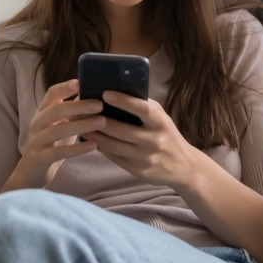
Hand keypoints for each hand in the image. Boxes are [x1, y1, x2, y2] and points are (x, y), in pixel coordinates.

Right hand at [3, 79, 104, 191]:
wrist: (32, 172)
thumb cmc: (53, 143)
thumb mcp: (61, 124)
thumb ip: (73, 110)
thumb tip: (94, 93)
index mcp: (42, 112)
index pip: (51, 94)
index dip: (64, 87)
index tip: (80, 83)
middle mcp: (37, 124)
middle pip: (56, 110)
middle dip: (78, 106)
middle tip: (99, 105)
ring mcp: (36, 141)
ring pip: (58, 130)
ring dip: (81, 125)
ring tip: (102, 122)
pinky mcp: (40, 158)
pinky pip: (59, 152)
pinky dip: (77, 148)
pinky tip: (94, 145)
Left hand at [84, 92, 201, 188]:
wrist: (183, 167)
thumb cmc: (167, 135)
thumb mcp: (162, 118)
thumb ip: (144, 106)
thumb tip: (118, 92)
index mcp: (161, 123)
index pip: (142, 109)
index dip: (124, 101)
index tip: (106, 93)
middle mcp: (154, 141)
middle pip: (121, 130)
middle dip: (98, 120)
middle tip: (80, 110)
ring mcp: (145, 158)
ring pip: (113, 145)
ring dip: (94, 134)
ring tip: (79, 124)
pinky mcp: (137, 171)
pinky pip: (114, 157)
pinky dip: (100, 147)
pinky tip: (91, 138)